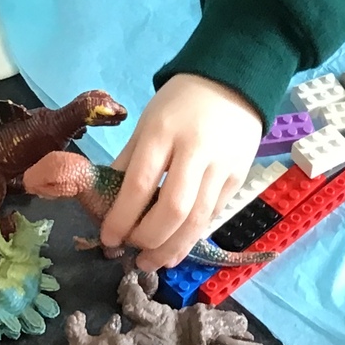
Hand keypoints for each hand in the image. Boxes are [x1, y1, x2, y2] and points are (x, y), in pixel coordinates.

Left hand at [102, 75, 262, 270]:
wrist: (232, 82)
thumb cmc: (180, 103)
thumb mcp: (146, 123)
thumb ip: (128, 162)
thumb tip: (105, 204)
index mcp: (163, 132)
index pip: (140, 185)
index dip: (121, 219)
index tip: (108, 239)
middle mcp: (195, 151)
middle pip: (173, 210)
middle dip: (149, 240)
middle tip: (133, 252)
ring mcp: (222, 166)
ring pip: (198, 221)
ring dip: (172, 249)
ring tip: (153, 262)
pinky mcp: (239, 178)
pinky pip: (213, 215)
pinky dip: (192, 235)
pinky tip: (176, 244)